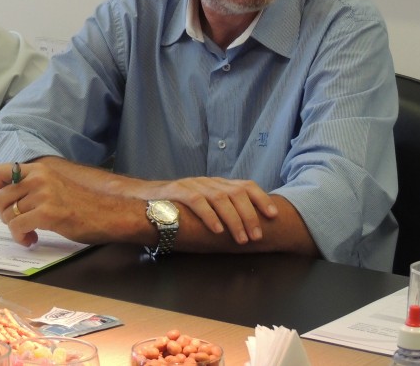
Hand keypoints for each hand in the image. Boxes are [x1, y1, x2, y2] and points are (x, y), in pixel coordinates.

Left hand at [0, 161, 126, 247]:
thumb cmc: (82, 203)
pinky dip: (20, 237)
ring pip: (7, 215)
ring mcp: (42, 195)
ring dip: (14, 229)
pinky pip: (17, 226)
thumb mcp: (54, 185)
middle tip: (17, 223)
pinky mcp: (47, 213)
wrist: (107, 213)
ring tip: (28, 233)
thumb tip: (7, 198)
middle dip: (3, 215)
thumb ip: (33, 186)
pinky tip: (32, 239)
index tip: (0, 203)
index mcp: (38, 169)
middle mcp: (38, 178)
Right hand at [153, 176, 277, 244]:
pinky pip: (197, 202)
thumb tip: (249, 227)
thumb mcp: (205, 204)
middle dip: (250, 216)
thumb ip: (223, 210)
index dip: (262, 199)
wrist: (146, 197)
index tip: (273, 215)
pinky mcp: (178, 191)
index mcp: (218, 184)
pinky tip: (217, 230)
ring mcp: (193, 184)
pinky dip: (210, 216)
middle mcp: (209, 181)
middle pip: (237, 193)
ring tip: (241, 239)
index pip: (246, 185)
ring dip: (234, 220)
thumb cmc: (179, 207)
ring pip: (220, 198)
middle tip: (256, 237)